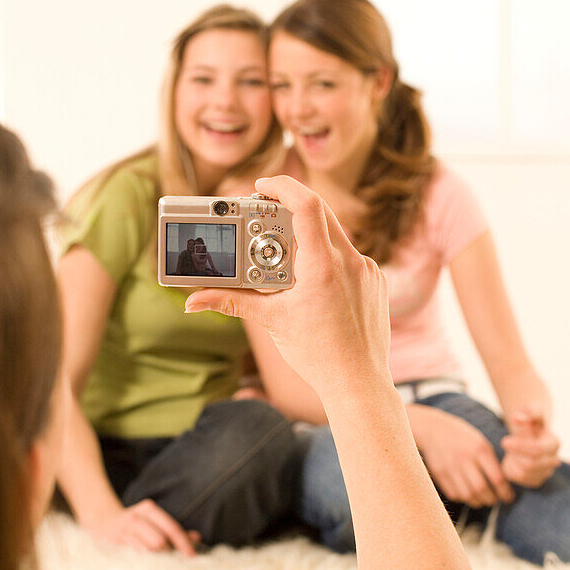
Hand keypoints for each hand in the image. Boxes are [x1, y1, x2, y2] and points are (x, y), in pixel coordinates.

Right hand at [84, 499, 200, 555]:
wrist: (103, 521)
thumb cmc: (137, 523)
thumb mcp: (154, 520)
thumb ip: (174, 529)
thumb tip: (197, 538)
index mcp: (148, 510)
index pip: (170, 528)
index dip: (183, 543)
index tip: (192, 556)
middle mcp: (135, 519)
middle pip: (159, 542)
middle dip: (168, 553)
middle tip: (175, 562)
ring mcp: (124, 533)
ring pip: (146, 552)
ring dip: (157, 561)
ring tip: (162, 565)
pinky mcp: (115, 545)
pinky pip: (134, 558)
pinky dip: (145, 564)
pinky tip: (149, 567)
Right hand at [184, 175, 389, 398]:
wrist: (358, 384)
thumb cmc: (317, 355)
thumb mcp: (271, 321)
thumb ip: (231, 302)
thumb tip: (193, 300)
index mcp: (322, 266)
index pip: (306, 205)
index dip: (282, 186)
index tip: (262, 185)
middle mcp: (349, 261)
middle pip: (319, 213)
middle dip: (288, 209)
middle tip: (264, 216)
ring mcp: (367, 270)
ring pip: (334, 235)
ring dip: (307, 237)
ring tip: (285, 258)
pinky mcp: (376, 281)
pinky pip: (349, 257)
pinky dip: (327, 259)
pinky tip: (313, 282)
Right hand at [413, 405, 514, 507]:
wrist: (433, 429)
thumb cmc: (462, 436)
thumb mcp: (480, 442)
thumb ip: (491, 461)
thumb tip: (503, 484)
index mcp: (479, 449)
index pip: (497, 478)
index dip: (505, 492)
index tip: (508, 497)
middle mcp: (464, 458)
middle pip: (481, 489)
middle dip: (492, 499)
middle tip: (496, 499)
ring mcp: (450, 466)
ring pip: (468, 495)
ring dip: (478, 502)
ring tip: (482, 499)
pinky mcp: (439, 473)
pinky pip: (454, 494)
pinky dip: (464, 498)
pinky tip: (468, 493)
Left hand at [500, 411, 559, 487]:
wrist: (532, 431)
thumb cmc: (531, 419)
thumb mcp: (531, 411)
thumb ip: (527, 412)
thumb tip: (518, 417)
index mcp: (554, 443)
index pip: (538, 450)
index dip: (520, 446)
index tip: (504, 441)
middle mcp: (553, 460)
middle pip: (530, 465)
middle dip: (514, 455)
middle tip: (505, 442)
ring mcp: (546, 472)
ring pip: (523, 474)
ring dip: (512, 461)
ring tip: (511, 449)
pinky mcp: (536, 480)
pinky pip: (519, 479)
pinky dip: (511, 470)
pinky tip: (512, 458)